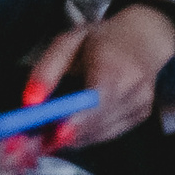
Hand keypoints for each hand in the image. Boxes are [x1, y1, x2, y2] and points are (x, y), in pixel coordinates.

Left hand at [21, 3, 174, 151]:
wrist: (144, 37)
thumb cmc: (102, 39)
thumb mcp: (68, 42)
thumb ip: (46, 70)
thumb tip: (30, 102)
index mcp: (117, 66)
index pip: (98, 100)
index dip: (76, 120)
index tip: (53, 135)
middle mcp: (135, 89)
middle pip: (96, 123)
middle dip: (63, 134)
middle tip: (35, 136)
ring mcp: (141, 104)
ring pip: (99, 134)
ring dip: (73, 137)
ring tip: (52, 126)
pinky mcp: (141, 115)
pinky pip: (107, 135)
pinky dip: (87, 134)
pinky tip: (77, 121)